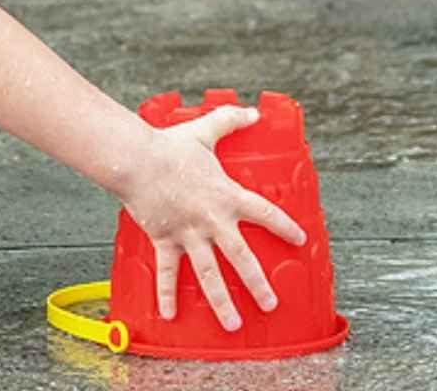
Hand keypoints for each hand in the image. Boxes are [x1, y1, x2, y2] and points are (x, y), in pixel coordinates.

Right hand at [116, 106, 308, 330]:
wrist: (137, 160)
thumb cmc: (170, 146)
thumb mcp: (205, 131)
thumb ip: (230, 121)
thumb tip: (253, 111)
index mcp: (228, 196)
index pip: (266, 213)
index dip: (285, 227)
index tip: (300, 240)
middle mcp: (212, 220)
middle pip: (242, 257)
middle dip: (258, 283)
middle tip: (271, 304)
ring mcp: (189, 234)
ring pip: (210, 274)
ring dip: (222, 301)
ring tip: (234, 325)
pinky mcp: (165, 240)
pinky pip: (167, 272)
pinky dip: (167, 294)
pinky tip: (170, 315)